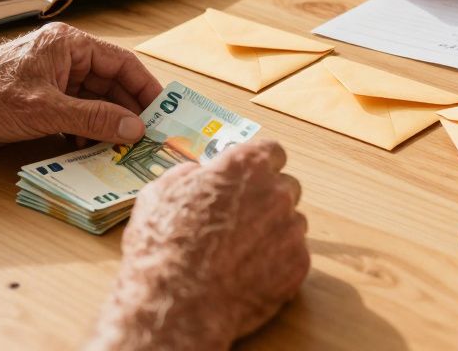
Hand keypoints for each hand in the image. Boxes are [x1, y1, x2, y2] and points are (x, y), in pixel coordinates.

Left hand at [0, 23, 161, 151]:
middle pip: (110, 84)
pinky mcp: (39, 104)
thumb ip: (94, 118)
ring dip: (108, 125)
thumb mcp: (47, 110)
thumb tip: (134, 128)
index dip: (145, 88)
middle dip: (129, 111)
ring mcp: (52, 82)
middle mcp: (64, 60)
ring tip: (126, 150)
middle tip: (149, 138)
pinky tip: (95, 151)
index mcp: (68, 45)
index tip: (164, 113)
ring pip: (94, 103)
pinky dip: (87, 132)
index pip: (121, 63)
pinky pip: (75, 116)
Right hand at [96, 140, 308, 348]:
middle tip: (239, 220)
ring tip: (239, 254)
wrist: (177, 306)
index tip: (248, 178)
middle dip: (266, 199)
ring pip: (291, 222)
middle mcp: (276, 192)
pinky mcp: (298, 265)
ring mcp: (291, 230)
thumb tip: (197, 174)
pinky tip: (247, 274)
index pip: (272, 152)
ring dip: (272, 232)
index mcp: (245, 167)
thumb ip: (187, 175)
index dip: (258, 165)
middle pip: (285, 186)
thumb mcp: (159, 194)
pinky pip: (293, 255)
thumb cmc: (164, 247)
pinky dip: (276, 262)